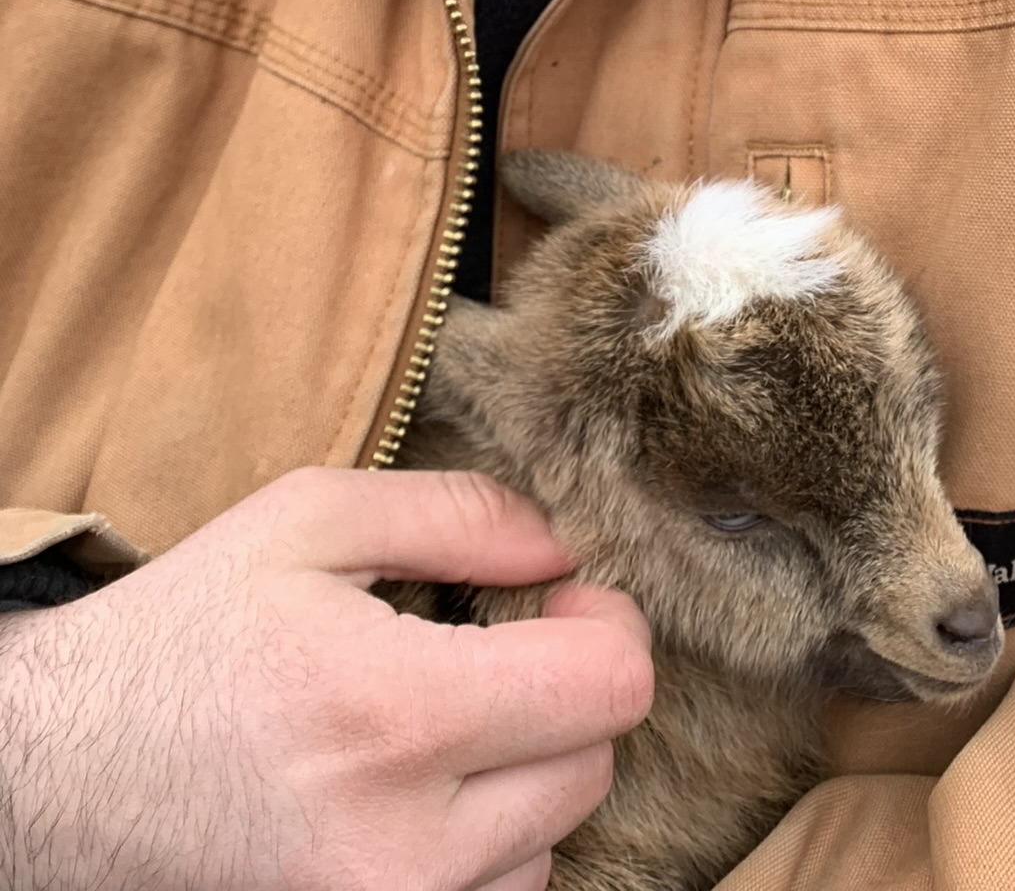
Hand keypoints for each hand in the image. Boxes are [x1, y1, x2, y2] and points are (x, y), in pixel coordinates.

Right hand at [0, 467, 652, 890]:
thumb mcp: (303, 522)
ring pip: (549, 844)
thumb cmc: (181, 637)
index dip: (607, 627)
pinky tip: (412, 795)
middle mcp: (401, 845)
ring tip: (434, 727)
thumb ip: (453, 514)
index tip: (558, 601)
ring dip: (523, 778)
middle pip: (592, 766)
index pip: (609, 690)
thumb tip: (560, 547)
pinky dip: (479, 849)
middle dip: (562, 692)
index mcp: (391, 714)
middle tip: (495, 649)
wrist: (49, 777)